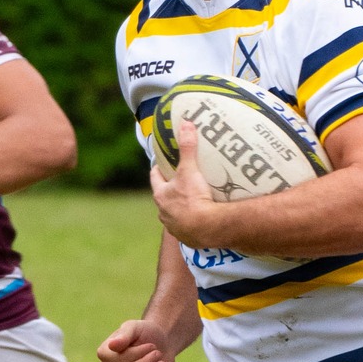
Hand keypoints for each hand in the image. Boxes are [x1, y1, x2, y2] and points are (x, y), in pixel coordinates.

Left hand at [149, 120, 223, 249]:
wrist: (207, 228)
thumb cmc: (194, 199)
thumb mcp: (190, 170)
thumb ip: (188, 147)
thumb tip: (186, 123)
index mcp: (161, 195)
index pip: (155, 178)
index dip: (158, 170)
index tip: (162, 164)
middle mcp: (163, 212)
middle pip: (164, 197)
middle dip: (170, 190)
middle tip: (181, 181)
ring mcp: (174, 227)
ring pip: (173, 214)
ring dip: (180, 209)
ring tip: (193, 202)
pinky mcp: (187, 238)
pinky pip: (186, 229)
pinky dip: (191, 224)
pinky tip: (201, 221)